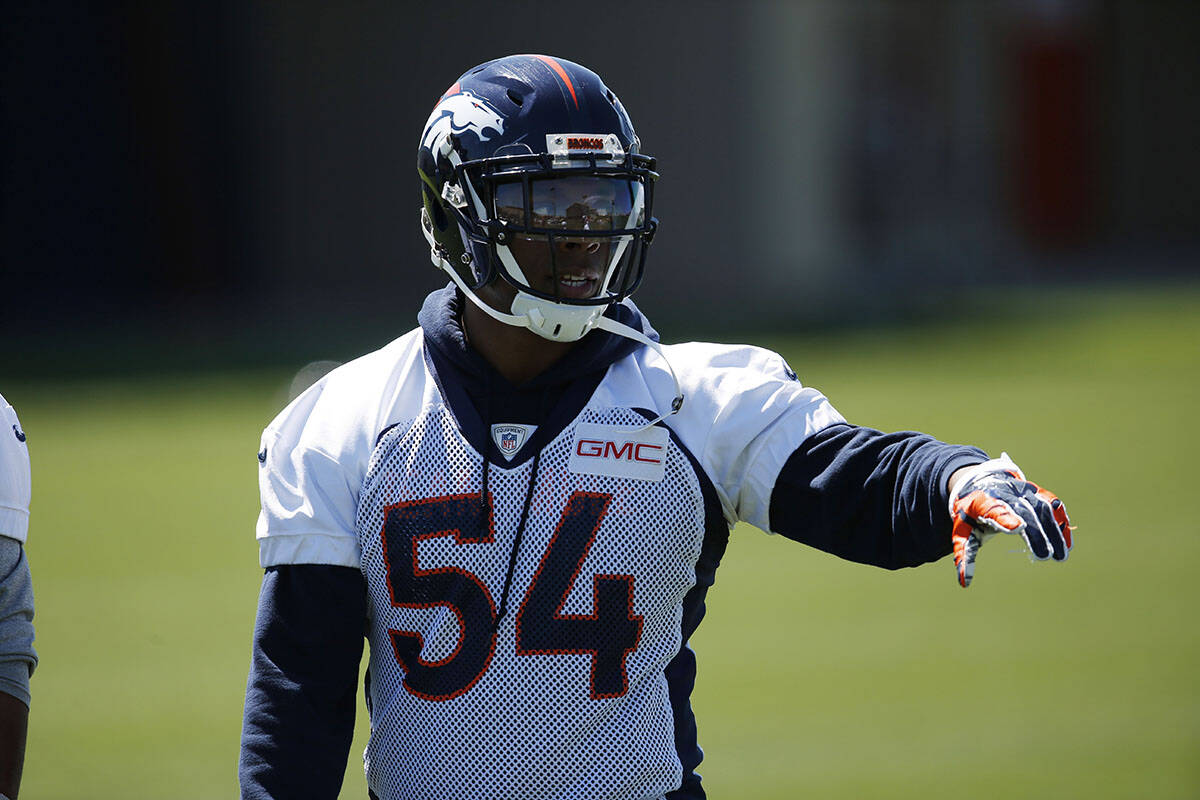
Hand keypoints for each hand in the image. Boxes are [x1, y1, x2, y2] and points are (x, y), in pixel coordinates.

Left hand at [948, 454, 1071, 587]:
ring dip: (1053, 531)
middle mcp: (1004, 492)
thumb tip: (965, 583)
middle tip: (1045, 556)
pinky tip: (1067, 542)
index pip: (994, 508)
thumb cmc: (970, 513)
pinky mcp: (1035, 491)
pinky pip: (1051, 504)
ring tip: (1061, 554)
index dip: (1005, 517)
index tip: (1017, 528)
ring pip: (1041, 507)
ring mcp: (1021, 490)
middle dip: (1036, 532)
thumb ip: (963, 555)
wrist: (979, 482)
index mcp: (982, 501)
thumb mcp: (961, 532)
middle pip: (1023, 510)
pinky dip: (1061, 521)